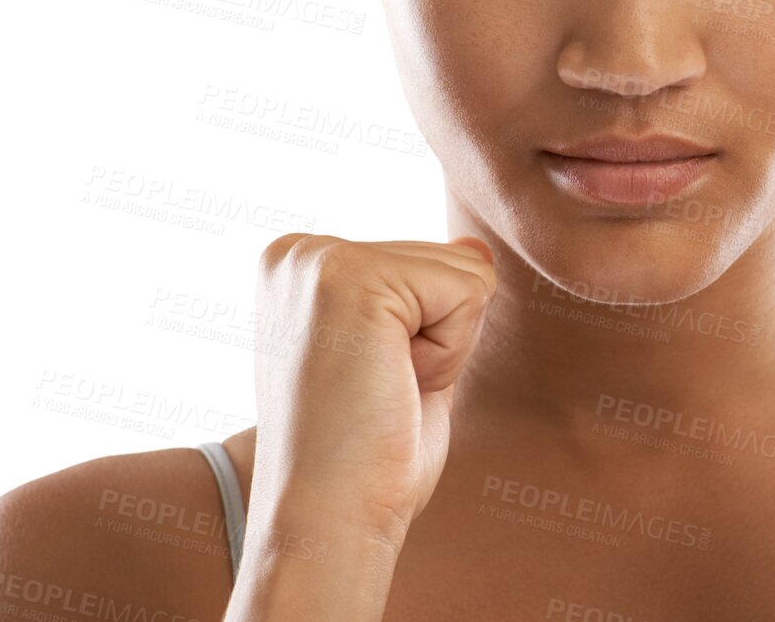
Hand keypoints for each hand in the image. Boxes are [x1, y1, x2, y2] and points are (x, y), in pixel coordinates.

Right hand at [248, 233, 497, 550]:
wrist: (329, 526)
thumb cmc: (368, 460)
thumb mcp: (406, 361)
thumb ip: (431, 300)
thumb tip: (476, 248)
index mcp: (300, 268)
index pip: (426, 263)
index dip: (426, 335)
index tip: (371, 383)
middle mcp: (299, 252)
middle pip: (448, 259)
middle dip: (438, 337)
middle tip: (378, 393)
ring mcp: (318, 259)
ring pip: (466, 271)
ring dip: (444, 347)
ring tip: (380, 390)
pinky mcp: (350, 276)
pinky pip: (469, 290)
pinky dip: (451, 352)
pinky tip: (391, 385)